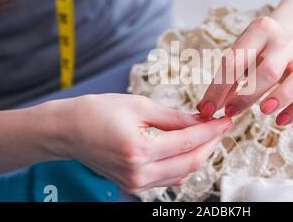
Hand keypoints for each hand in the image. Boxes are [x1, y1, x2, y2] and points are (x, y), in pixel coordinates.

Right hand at [56, 94, 232, 192]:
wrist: (66, 131)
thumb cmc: (95, 112)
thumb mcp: (138, 106)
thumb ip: (174, 117)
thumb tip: (200, 120)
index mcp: (139, 150)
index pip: (188, 142)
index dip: (211, 130)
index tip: (226, 120)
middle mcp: (138, 173)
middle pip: (190, 163)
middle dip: (211, 144)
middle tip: (221, 127)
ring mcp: (136, 184)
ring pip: (182, 174)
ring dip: (200, 155)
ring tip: (209, 135)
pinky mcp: (134, 186)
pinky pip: (169, 179)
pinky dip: (184, 165)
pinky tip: (189, 148)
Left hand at [197, 16, 292, 125]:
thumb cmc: (260, 48)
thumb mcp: (241, 52)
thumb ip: (226, 78)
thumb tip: (205, 108)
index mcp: (260, 30)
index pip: (235, 61)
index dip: (218, 89)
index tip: (206, 109)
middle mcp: (284, 41)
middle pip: (269, 70)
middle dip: (246, 96)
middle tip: (230, 112)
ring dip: (282, 97)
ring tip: (263, 111)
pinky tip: (281, 120)